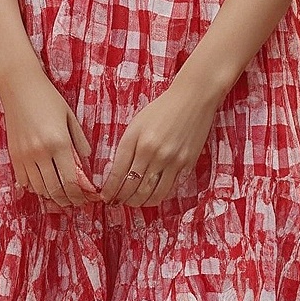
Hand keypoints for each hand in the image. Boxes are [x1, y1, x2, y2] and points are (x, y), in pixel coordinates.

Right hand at [0, 67, 96, 210]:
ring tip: (61, 197)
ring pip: (39, 188)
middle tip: (75, 203)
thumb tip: (86, 162)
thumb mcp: (70, 117)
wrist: (19, 86)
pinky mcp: (14, 155)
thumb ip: (79, 141)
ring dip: (51, 196)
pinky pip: (24, 181)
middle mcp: (41, 153)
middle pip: (54, 189)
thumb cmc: (48, 98)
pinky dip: (34, 187)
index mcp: (59, 143)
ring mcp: (25, 155)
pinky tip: (43, 186)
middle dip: (67, 200)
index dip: (79, 195)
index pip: (71, 181)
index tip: (86, 200)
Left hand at [99, 78, 219, 208]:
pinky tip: (153, 196)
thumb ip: (127, 147)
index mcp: (135, 139)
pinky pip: (170, 188)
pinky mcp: (187, 163)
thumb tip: (119, 173)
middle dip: (123, 199)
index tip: (106, 197)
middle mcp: (152, 151)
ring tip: (135, 202)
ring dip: (140, 202)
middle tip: (119, 203)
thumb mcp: (137, 123)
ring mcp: (171, 159)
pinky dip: (159, 195)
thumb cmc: (162, 109)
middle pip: (133, 187)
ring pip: (152, 193)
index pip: (118, 173)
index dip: (110, 189)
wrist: (193, 98)